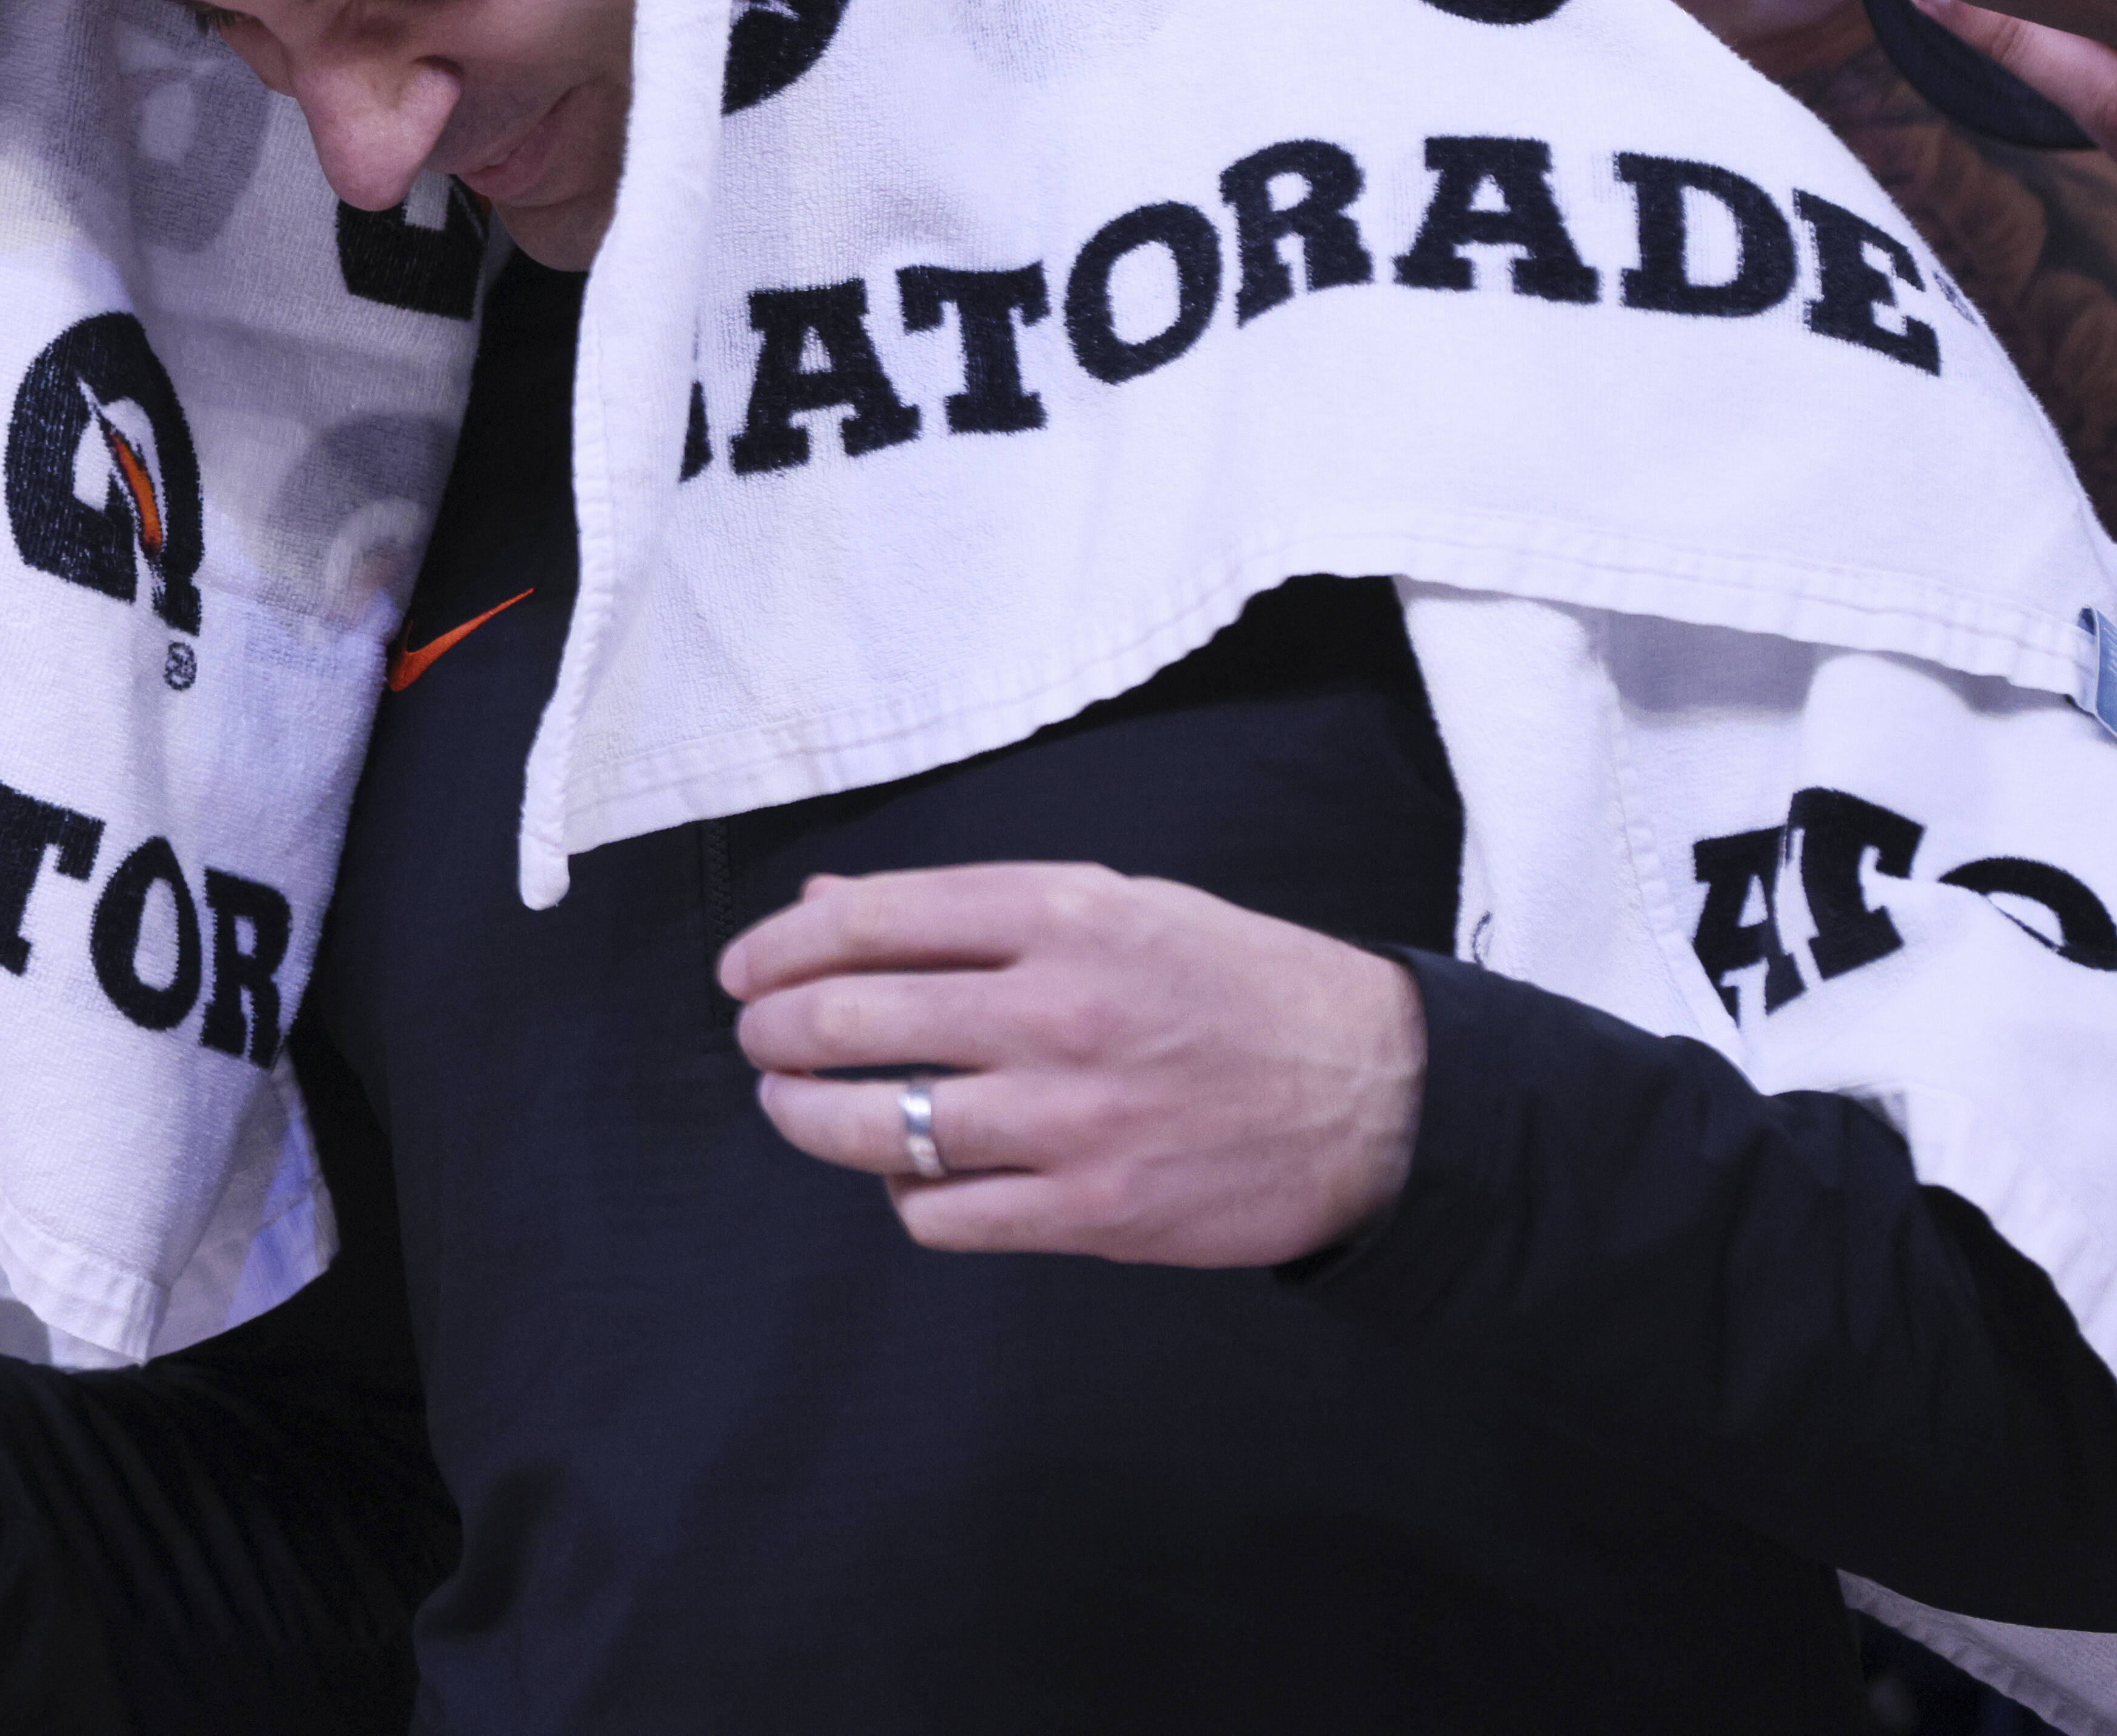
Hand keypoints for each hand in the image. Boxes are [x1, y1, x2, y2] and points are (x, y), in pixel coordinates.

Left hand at [721, 863, 1422, 1263]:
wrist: (1373, 1094)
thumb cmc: (1236, 985)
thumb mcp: (1117, 903)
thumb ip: (971, 908)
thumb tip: (828, 910)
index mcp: (1061, 915)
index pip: (870, 920)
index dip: (779, 948)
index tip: (743, 970)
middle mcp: (1056, 1010)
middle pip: (851, 1018)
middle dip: (773, 1031)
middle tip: (757, 1039)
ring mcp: (1071, 1119)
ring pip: (875, 1127)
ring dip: (806, 1116)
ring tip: (791, 1104)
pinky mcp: (1090, 1213)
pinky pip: (940, 1213)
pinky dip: (902, 1195)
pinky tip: (907, 1175)